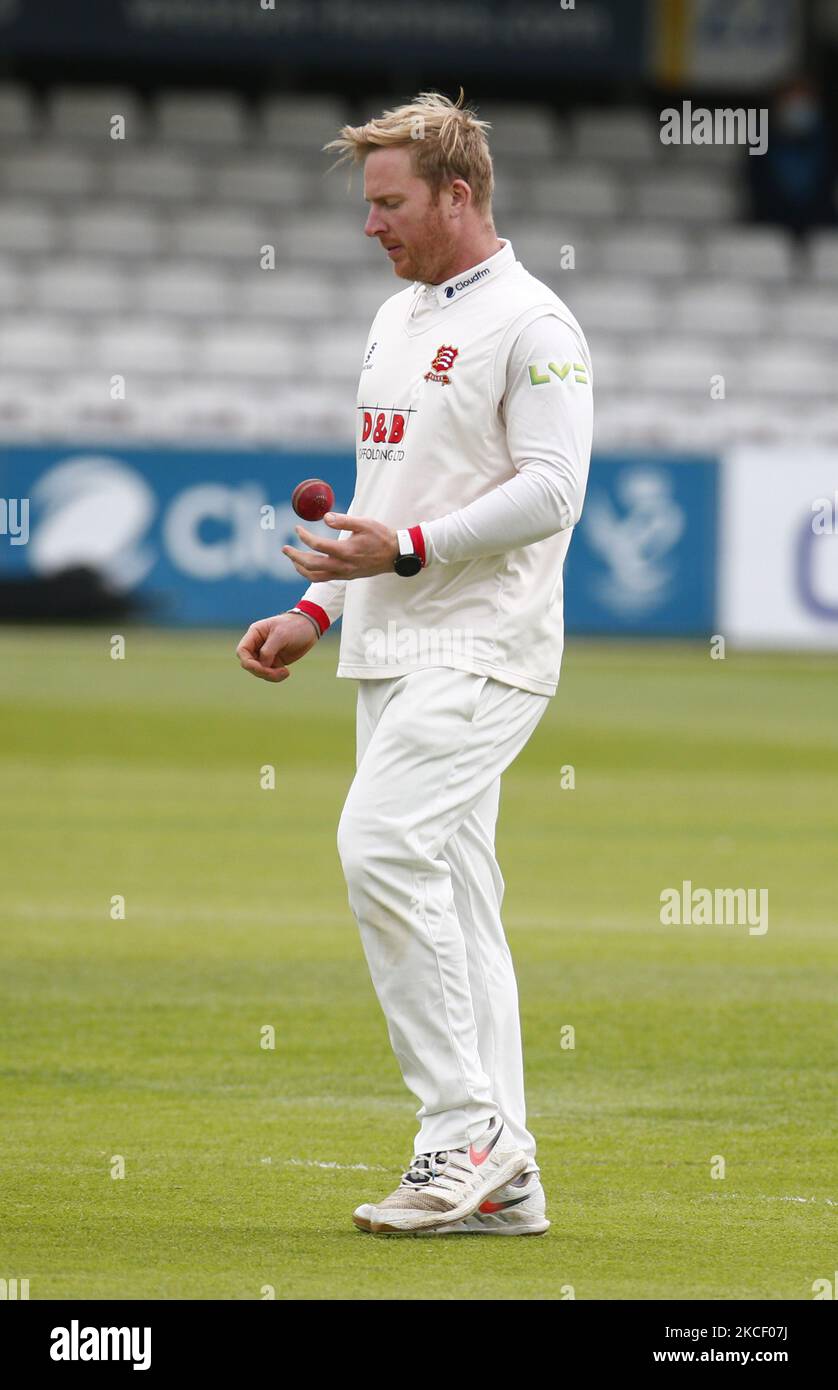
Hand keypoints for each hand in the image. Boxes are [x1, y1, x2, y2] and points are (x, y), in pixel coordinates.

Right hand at [235, 611, 318, 682]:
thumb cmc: (295, 626)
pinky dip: (276, 676)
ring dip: (270, 675)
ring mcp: (266, 654)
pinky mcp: (275, 661)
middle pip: (249, 664)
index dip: (248, 662)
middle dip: (261, 671)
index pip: (242, 651)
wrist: (310, 627)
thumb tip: (262, 666)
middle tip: (278, 672)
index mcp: (255, 634)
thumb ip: (268, 650)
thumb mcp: (281, 635)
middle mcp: (258, 645)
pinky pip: (270, 673)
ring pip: (259, 671)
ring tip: (285, 673)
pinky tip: (286, 672)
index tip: (261, 668)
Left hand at [282, 512, 398, 581]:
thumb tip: (325, 517)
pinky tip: (307, 566)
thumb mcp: (364, 523)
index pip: (318, 545)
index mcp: (346, 551)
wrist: (396, 555)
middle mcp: (343, 565)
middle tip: (284, 548)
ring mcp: (344, 573)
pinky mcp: (346, 576)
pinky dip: (311, 573)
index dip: (304, 536)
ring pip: (315, 576)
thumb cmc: (381, 537)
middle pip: (311, 565)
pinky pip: (323, 578)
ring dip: (300, 568)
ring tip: (292, 559)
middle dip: (295, 556)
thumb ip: (344, 520)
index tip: (297, 528)